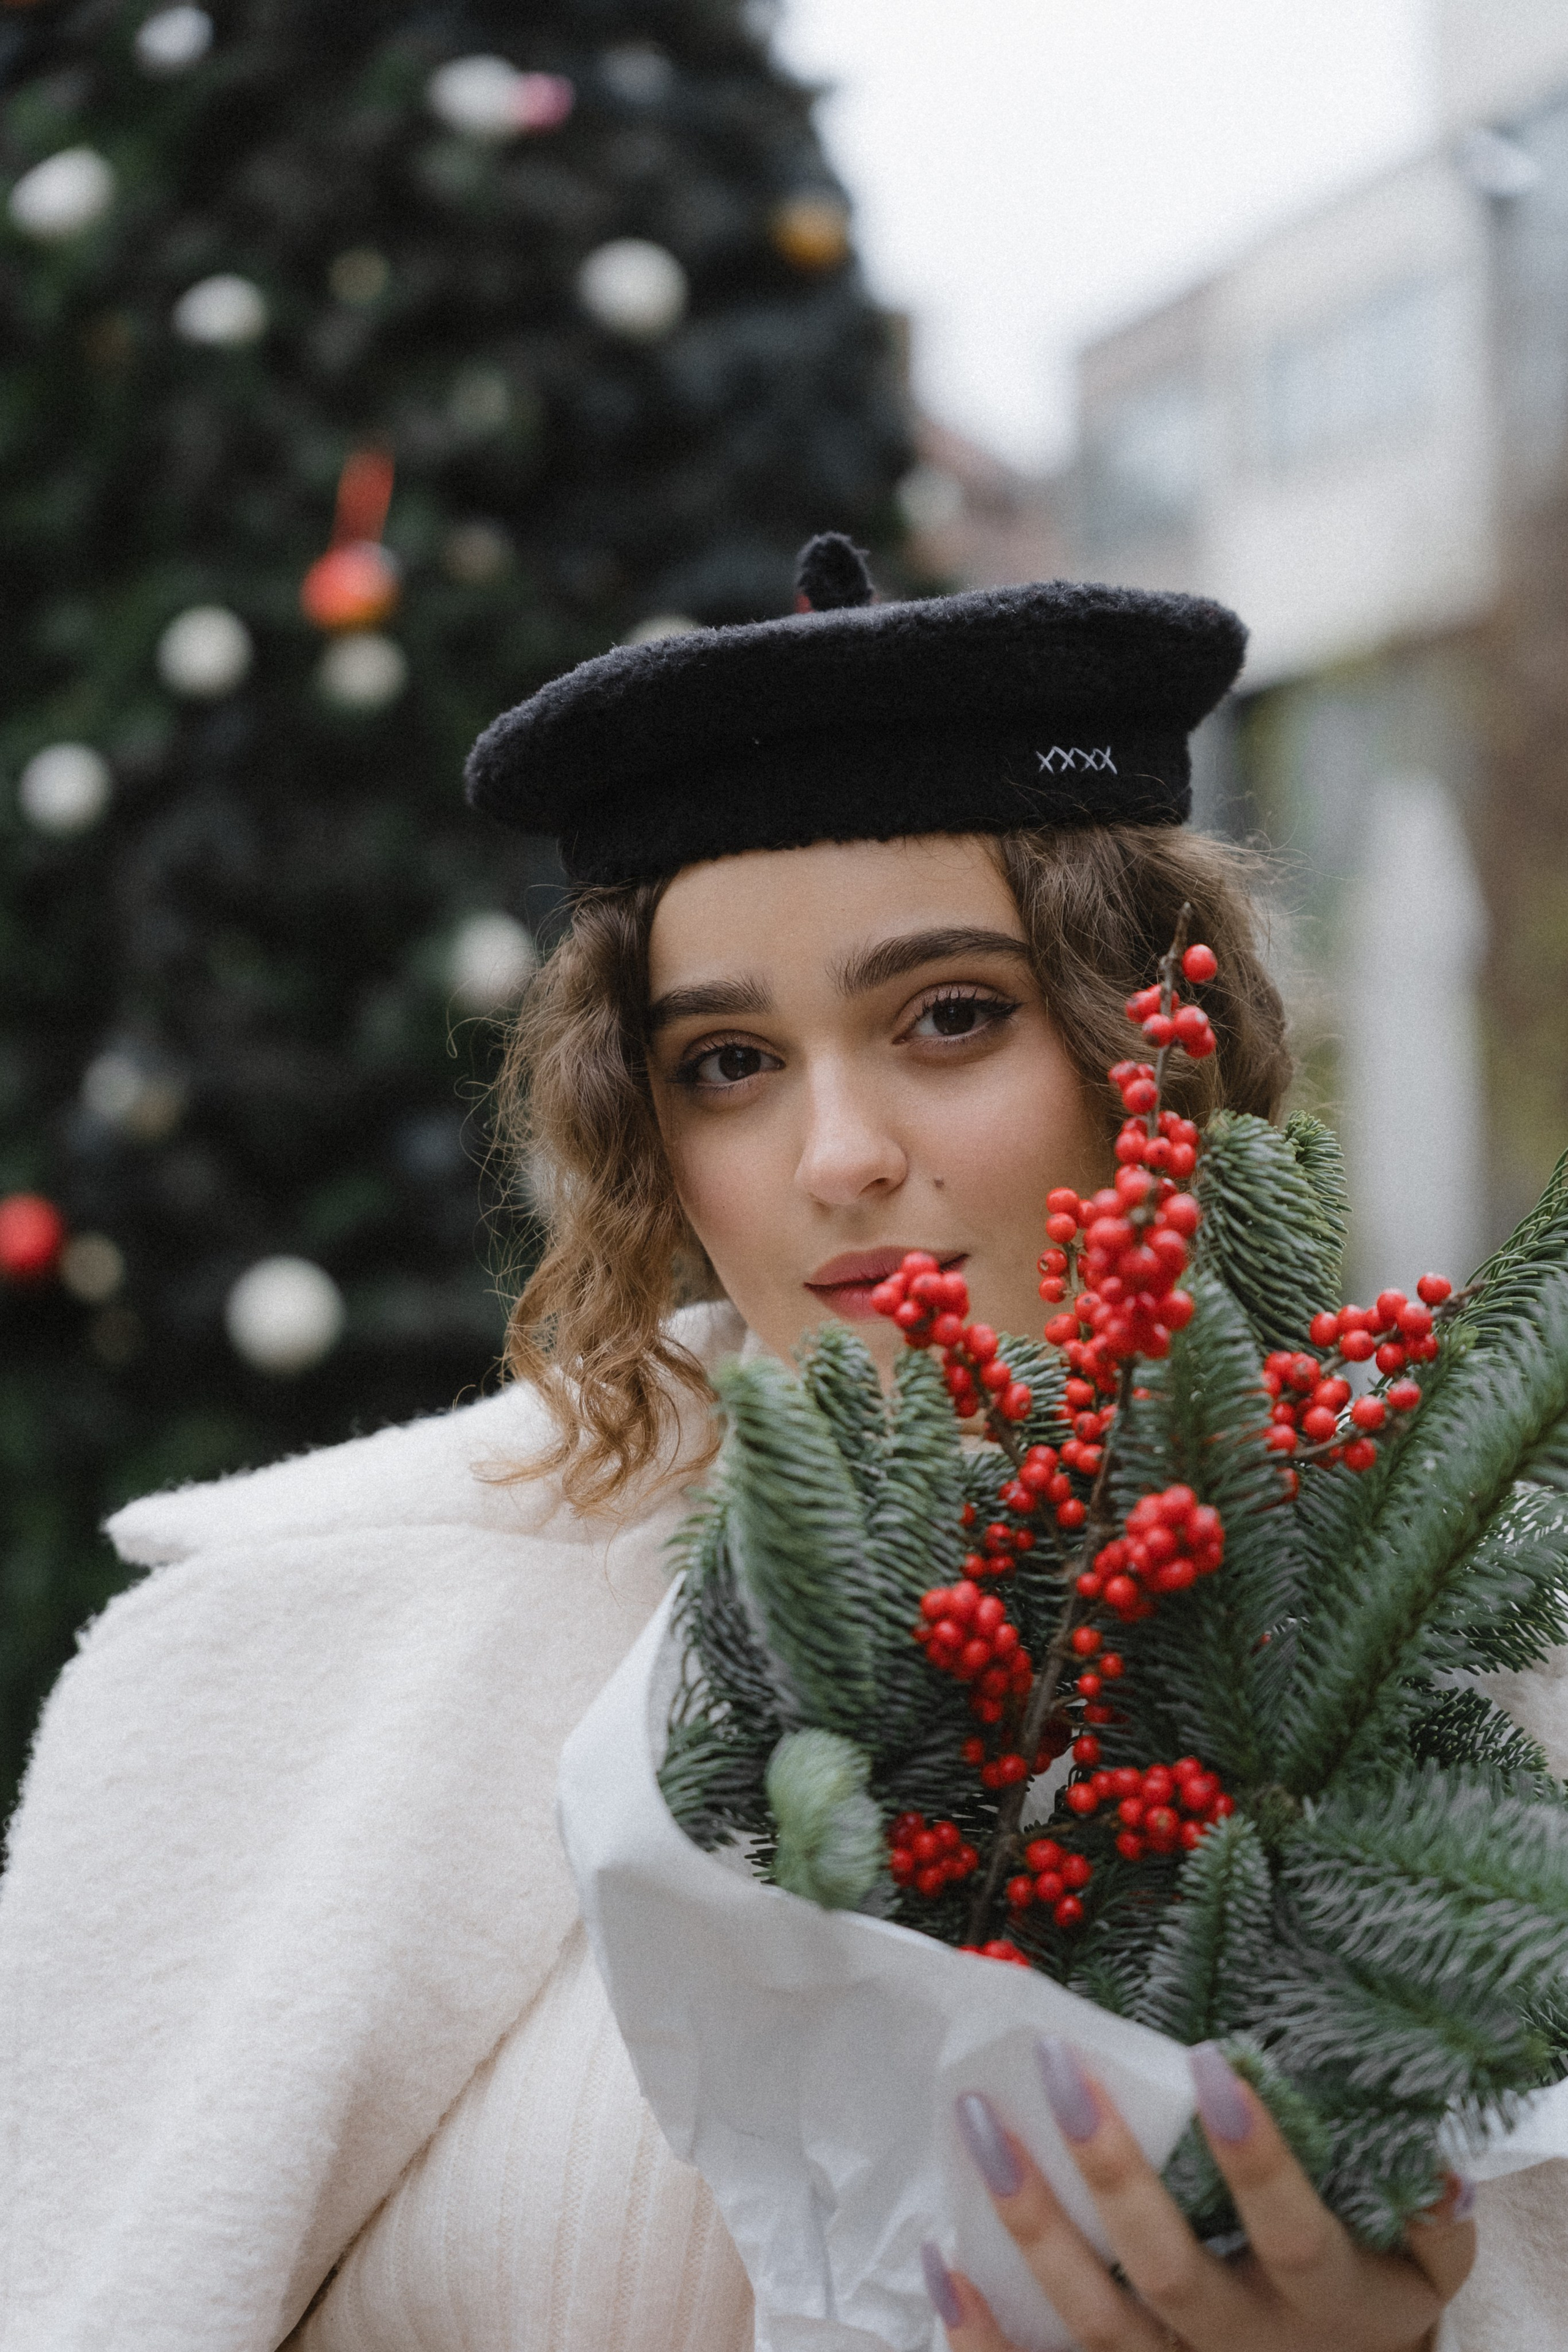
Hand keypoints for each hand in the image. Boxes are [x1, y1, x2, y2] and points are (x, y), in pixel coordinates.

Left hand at [924, 2038, 1474, 2350]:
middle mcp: (1237, 2344)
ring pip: (1092, 2318)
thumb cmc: (1370, 2303)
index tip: (1213, 2061)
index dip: (1254, 2155)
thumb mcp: (1423, 2272)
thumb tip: (1432, 2157)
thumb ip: (1431, 2218)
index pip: (1287, 2229)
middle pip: (1166, 2269)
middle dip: (1110, 2171)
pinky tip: (940, 2256)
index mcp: (1316, 2299)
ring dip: (1031, 2224)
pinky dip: (983, 2331)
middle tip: (1058, 2067)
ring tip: (978, 2123)